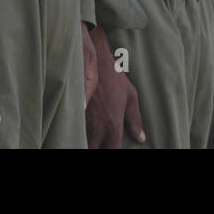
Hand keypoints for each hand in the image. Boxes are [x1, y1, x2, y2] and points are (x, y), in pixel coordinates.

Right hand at [85, 26, 145, 147]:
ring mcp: (83, 122)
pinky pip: (73, 132)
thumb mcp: (131, 96)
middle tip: (100, 144)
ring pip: (82, 143)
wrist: (94, 60)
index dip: (112, 153)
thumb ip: (135, 120)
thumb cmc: (115, 78)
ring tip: (90, 140)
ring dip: (86, 143)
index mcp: (113, 126)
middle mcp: (97, 128)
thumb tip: (141, 139)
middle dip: (96, 149)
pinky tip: (79, 133)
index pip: (112, 152)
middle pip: (94, 151)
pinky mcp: (72, 114)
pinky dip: (76, 134)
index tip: (112, 148)